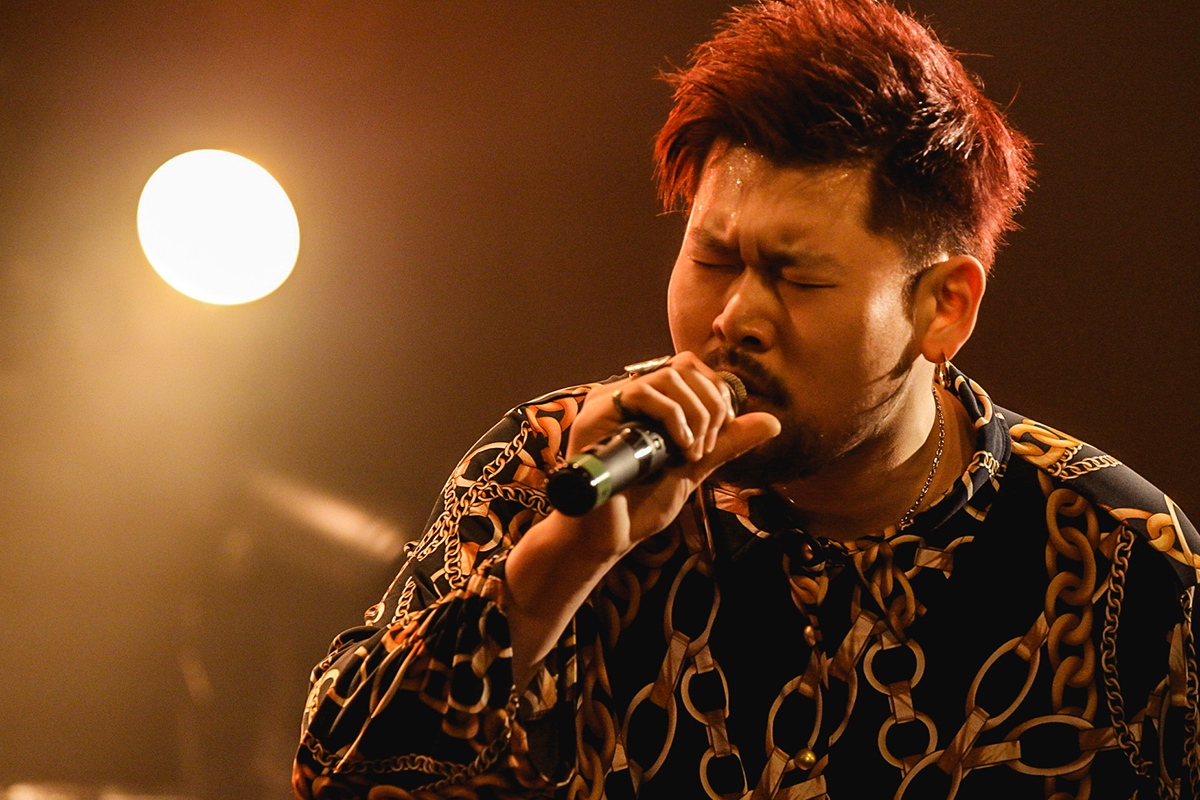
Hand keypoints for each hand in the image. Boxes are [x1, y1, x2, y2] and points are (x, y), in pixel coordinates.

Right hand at [563, 352, 779, 556]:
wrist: (610, 536)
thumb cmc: (643, 503)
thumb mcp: (696, 467)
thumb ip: (728, 442)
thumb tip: (773, 422)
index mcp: (650, 401)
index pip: (692, 369)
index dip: (716, 395)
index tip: (718, 435)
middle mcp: (629, 394)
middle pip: (685, 366)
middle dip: (711, 405)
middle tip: (706, 448)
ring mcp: (611, 401)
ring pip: (669, 376)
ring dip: (695, 414)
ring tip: (691, 453)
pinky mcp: (597, 414)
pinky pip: (643, 393)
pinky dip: (672, 417)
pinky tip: (678, 448)